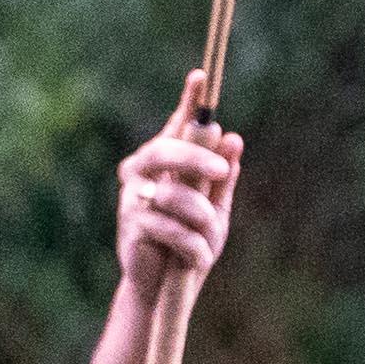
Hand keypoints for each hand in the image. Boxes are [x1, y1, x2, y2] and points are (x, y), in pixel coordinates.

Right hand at [115, 73, 237, 299]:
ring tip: (209, 239)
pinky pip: (172, 228)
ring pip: (174, 194)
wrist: (166, 287)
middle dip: (197, 158)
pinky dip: (194, 246)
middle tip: (222, 170)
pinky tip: (196, 259)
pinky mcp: (131, 228)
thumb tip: (233, 138)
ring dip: (202, 218)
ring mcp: (133, 198)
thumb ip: (222, 175)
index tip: (202, 76)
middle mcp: (143, 172)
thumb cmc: (191, 241)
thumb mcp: (215, 207)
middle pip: (165, 150)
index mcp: (166, 162)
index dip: (188, 101)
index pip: (178, 125)